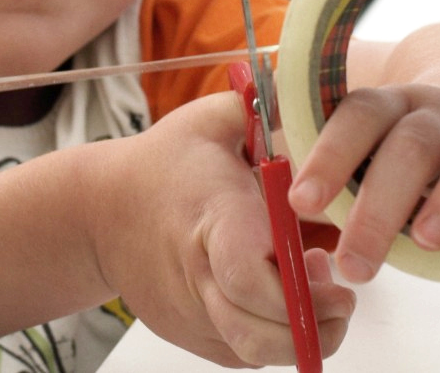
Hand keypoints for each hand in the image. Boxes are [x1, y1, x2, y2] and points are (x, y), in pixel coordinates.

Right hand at [93, 93, 355, 365]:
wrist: (100, 211)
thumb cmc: (166, 162)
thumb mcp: (212, 120)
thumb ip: (267, 108)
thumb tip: (316, 93)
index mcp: (212, 219)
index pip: (247, 274)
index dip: (297, 289)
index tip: (326, 266)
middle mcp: (199, 275)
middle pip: (256, 332)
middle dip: (316, 326)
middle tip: (339, 293)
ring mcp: (192, 313)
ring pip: (255, 352)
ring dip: (302, 338)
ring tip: (317, 298)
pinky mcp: (191, 335)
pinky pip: (245, 355)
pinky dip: (276, 340)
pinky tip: (285, 302)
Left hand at [288, 81, 439, 282]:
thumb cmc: (409, 159)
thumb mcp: (365, 159)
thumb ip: (327, 172)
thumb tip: (271, 190)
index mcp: (388, 108)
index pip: (355, 117)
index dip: (329, 156)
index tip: (301, 203)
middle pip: (409, 144)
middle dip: (379, 205)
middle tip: (354, 262)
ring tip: (428, 245)